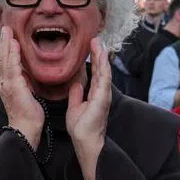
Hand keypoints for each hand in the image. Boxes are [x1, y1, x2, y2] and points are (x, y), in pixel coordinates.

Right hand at [0, 26, 43, 149]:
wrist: (26, 128)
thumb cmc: (28, 114)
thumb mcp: (26, 94)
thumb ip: (24, 83)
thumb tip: (25, 75)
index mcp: (8, 84)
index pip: (5, 62)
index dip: (5, 49)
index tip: (7, 36)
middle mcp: (5, 83)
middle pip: (2, 58)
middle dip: (3, 42)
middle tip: (5, 28)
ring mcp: (8, 85)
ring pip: (5, 60)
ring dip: (6, 44)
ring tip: (7, 31)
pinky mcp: (14, 88)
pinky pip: (13, 68)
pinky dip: (12, 55)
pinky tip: (14, 45)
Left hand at [66, 39, 110, 153]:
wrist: (85, 141)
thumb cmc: (81, 128)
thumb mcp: (75, 107)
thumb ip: (77, 94)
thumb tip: (76, 83)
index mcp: (95, 94)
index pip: (95, 73)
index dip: (93, 60)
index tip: (90, 47)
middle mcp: (101, 92)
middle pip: (101, 69)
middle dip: (99, 54)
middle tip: (96, 39)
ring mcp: (103, 94)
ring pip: (104, 71)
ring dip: (101, 56)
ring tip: (98, 43)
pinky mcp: (102, 97)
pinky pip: (103, 78)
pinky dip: (102, 66)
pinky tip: (101, 56)